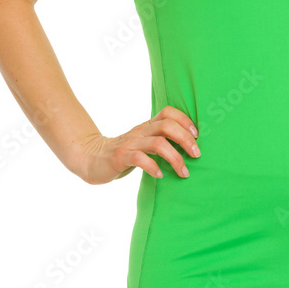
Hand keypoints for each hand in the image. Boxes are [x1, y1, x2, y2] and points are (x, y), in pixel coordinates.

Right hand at [76, 106, 200, 184]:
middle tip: (197, 155)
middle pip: (167, 126)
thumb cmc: (124, 153)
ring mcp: (130, 143)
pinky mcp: (120, 157)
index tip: (197, 136)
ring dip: (175, 157)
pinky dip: (153, 166)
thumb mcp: (143, 143)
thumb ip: (160, 140)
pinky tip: (160, 174)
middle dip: (186, 139)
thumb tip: (189, 147)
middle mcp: (141, 131)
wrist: (91, 158)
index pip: (168, 112)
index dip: (185, 120)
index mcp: (147, 126)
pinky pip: (140, 159)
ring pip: (158, 143)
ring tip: (184, 172)